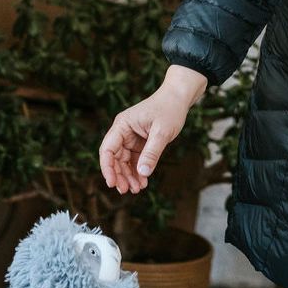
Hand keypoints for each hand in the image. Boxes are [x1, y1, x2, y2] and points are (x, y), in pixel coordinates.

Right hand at [99, 66, 205, 192]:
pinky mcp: (140, 142)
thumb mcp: (162, 132)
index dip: (107, 167)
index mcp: (122, 125)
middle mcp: (123, 132)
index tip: (112, 183)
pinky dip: (139, 170)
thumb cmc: (170, 109)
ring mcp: (131, 138)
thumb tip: (143, 172)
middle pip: (115, 158)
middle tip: (128, 190)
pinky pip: (136, 159)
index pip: (107, 149)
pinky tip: (143, 181)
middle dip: (120, 175)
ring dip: (129, 175)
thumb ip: (152, 152)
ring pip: (125, 161)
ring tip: (137, 189)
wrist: (179, 98)